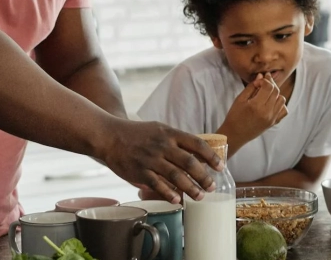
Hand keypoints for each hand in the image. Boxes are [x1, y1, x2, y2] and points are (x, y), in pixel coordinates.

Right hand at [99, 120, 222, 204]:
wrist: (110, 136)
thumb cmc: (137, 134)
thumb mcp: (160, 129)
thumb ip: (177, 141)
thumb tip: (198, 154)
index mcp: (170, 134)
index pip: (197, 144)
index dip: (211, 156)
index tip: (221, 167)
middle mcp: (162, 146)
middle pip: (190, 163)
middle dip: (204, 177)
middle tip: (212, 186)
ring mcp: (151, 159)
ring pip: (176, 176)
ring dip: (191, 188)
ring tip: (200, 196)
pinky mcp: (139, 172)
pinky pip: (157, 185)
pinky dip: (169, 193)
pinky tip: (178, 200)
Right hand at [221, 73, 287, 144]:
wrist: (234, 135)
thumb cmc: (234, 116)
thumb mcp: (240, 99)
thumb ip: (252, 86)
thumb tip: (261, 76)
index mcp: (256, 105)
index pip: (268, 86)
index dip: (265, 79)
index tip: (260, 79)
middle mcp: (267, 112)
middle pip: (276, 91)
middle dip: (271, 84)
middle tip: (264, 81)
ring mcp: (272, 118)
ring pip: (282, 99)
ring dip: (276, 93)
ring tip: (267, 93)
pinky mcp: (273, 123)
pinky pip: (284, 110)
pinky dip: (280, 104)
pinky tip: (272, 103)